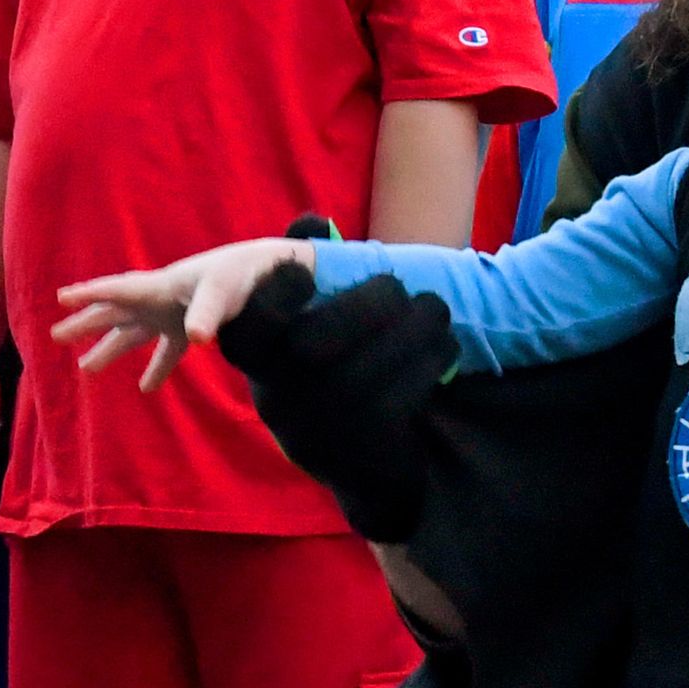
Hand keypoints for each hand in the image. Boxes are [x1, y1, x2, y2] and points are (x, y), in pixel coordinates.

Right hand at [52, 239, 311, 391]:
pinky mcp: (190, 328)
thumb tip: (196, 339)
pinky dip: (156, 368)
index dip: (90, 294)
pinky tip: (146, 388)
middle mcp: (161, 300)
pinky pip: (166, 351)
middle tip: (55, 336)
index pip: (119, 291)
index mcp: (161, 286)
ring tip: (86, 368)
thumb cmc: (242, 275)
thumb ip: (208, 314)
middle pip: (115, 312)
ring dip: (110, 349)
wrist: (268, 272)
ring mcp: (173, 314)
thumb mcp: (224, 292)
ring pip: (133, 333)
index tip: (62, 297)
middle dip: (85, 323)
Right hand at [217, 266, 459, 546]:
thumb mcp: (315, 326)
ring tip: (438, 307)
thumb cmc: (341, 368)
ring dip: (410, 331)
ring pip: (360, 375)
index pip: (244, 330)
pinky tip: (444, 345)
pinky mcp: (356, 452)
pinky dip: (425, 365)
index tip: (302, 271)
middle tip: (400, 285)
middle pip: (311, 346)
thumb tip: (312, 223)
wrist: (367, 464)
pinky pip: (392, 403)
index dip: (268, 298)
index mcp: (259, 361)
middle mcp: (275, 399)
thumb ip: (311, 269)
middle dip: (364, 305)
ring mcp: (313, 432)